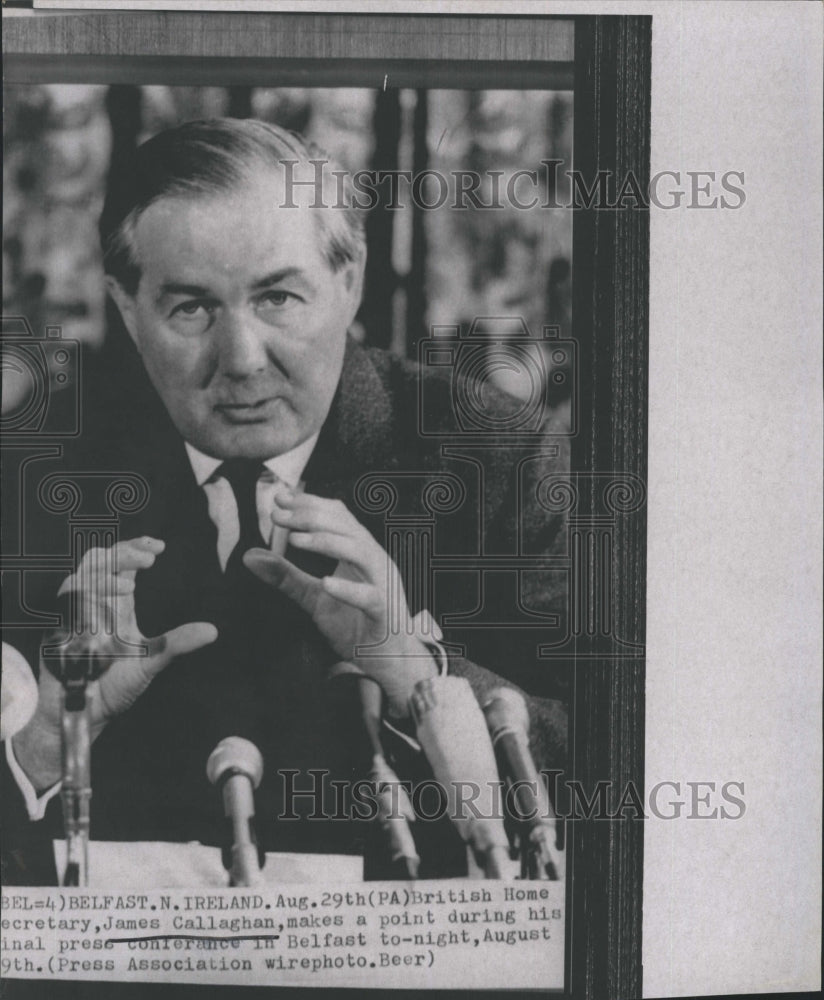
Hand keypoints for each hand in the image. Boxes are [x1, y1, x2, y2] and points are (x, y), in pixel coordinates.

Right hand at [12, 537, 216, 789]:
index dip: (135, 547)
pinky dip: (81, 601)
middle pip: (101, 561)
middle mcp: (94, 604)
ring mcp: (73, 615)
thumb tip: (213, 631)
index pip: (122, 562)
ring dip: (104, 577)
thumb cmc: (113, 687)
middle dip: (122, 553)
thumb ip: (177, 644)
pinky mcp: (57, 630)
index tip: (159, 547)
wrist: (84, 714)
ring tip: (131, 586)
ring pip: (81, 578)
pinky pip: (63, 605)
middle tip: (149, 558)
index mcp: (116, 604)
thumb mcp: (151, 662)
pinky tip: (102, 609)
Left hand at [244, 485, 435, 715]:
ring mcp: (383, 585)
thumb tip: (250, 555)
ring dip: (327, 542)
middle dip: (311, 516)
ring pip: (361, 552)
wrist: (389, 661)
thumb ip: (286, 576)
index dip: (309, 503)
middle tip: (279, 514)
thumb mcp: (314, 598)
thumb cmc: (356, 624)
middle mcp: (374, 561)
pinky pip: (369, 597)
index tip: (279, 498)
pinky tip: (326, 583)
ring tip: (295, 539)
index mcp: (360, 552)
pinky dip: (349, 589)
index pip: (338, 516)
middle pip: (347, 527)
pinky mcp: (384, 612)